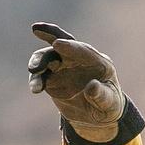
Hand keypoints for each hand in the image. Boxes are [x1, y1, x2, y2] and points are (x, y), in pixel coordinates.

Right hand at [27, 23, 125, 139]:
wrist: (97, 116)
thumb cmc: (109, 106)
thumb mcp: (110, 103)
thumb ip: (101, 95)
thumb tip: (91, 87)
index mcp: (98, 62)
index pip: (83, 50)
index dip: (70, 47)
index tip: (57, 44)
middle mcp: (78, 60)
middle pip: (63, 41)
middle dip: (49, 33)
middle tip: (35, 29)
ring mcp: (64, 67)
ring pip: (48, 57)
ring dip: (39, 62)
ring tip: (33, 71)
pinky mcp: (52, 78)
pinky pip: (41, 76)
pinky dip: (36, 80)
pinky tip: (36, 89)